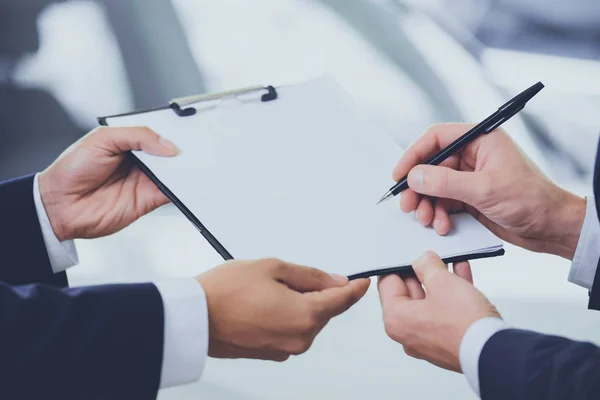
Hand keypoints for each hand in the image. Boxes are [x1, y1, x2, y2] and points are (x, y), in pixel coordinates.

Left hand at [38, 127, 178, 240]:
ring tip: (186, 162)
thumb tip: (166, 145)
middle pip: (167, 154)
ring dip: (182, 169)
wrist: (59, 205)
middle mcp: (138, 162)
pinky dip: (180, 188)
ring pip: (173, 172)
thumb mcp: (102, 139)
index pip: (156, 135)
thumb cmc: (71, 169)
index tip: (182, 132)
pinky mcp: (147, 200)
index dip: (169, 134)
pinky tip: (182, 181)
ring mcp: (143, 181)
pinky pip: (170, 193)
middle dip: (178, 151)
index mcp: (127, 143)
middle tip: (187, 147)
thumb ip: (136, 136)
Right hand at [197, 258, 370, 360]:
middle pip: (323, 311)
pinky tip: (266, 303)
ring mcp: (285, 349)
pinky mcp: (271, 353)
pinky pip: (291, 330)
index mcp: (304, 316)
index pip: (341, 301)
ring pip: (307, 321)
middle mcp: (299, 338)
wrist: (194, 317)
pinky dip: (288, 316)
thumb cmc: (225, 292)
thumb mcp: (272, 268)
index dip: (354, 289)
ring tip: (269, 288)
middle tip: (293, 275)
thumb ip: (309, 275)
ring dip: (300, 304)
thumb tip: (333, 281)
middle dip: (318, 292)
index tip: (362, 282)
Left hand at [378, 252, 499, 371]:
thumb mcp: (441, 281)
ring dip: (439, 280)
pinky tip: (461, 273)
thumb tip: (422, 261)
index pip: (387, 284)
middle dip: (421, 272)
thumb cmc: (463, 321)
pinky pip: (443, 312)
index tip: (407, 252)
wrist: (494, 351)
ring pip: (429, 301)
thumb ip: (427, 265)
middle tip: (430, 255)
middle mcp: (407, 332)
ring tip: (449, 260)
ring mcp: (427, 339)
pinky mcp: (446, 341)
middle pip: (408, 293)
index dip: (398, 264)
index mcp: (396, 319)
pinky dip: (450, 294)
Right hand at [393, 123, 584, 259]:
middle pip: (431, 165)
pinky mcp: (470, 197)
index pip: (437, 138)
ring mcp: (470, 177)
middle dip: (419, 187)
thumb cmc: (531, 200)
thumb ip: (446, 182)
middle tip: (408, 204)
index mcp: (480, 140)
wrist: (551, 227)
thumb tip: (415, 176)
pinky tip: (442, 225)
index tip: (400, 174)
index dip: (414, 154)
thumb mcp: (485, 189)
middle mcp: (473, 155)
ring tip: (427, 220)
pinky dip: (438, 214)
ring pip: (434, 186)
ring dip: (427, 204)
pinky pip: (443, 202)